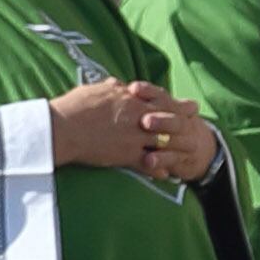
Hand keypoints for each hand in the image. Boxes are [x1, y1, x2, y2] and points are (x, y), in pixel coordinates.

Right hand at [49, 79, 214, 181]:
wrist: (61, 128)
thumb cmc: (72, 107)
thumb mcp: (93, 90)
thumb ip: (111, 88)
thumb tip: (120, 85)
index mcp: (130, 100)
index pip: (161, 100)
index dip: (178, 104)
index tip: (191, 106)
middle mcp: (137, 117)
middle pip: (169, 120)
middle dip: (186, 124)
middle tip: (198, 125)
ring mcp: (134, 137)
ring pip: (164, 142)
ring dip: (178, 148)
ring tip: (189, 152)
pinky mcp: (127, 155)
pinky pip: (149, 164)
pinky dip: (160, 169)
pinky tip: (167, 174)